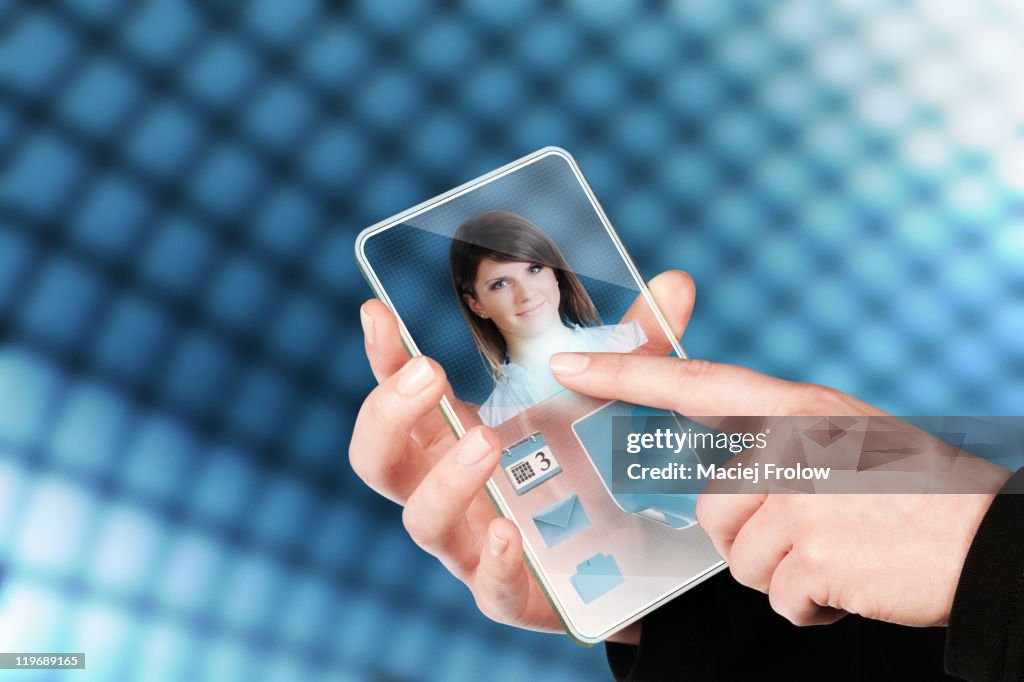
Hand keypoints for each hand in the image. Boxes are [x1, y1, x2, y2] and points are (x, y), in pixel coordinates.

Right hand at [349, 270, 698, 643]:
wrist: (632, 554)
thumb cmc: (595, 465)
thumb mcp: (610, 400)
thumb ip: (636, 347)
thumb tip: (675, 284)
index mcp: (459, 432)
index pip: (398, 393)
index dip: (381, 357)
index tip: (379, 314)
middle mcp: (451, 487)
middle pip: (379, 461)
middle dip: (390, 417)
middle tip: (429, 376)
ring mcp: (475, 541)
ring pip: (423, 520)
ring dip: (446, 481)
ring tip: (486, 445)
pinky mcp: (513, 593)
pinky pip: (488, 587)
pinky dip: (494, 561)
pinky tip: (511, 532)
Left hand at [548, 349, 1010, 627]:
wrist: (995, 545)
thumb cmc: (920, 494)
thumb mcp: (848, 439)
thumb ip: (782, 444)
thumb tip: (728, 478)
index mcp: (799, 407)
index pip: (694, 381)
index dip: (626, 372)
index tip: (568, 367)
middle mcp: (793, 443)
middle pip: (716, 508)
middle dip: (754, 537)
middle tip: (821, 532)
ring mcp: (802, 497)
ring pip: (742, 558)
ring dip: (788, 573)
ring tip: (844, 556)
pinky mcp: (815, 554)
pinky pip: (779, 597)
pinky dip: (815, 606)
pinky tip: (855, 586)